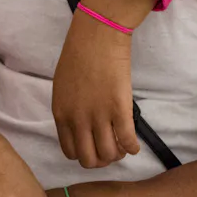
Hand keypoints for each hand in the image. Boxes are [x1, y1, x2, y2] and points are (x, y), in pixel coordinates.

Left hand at [53, 0, 141, 169]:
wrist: (97, 35)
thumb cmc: (79, 55)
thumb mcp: (63, 87)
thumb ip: (69, 109)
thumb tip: (80, 126)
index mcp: (61, 114)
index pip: (70, 152)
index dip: (85, 155)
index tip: (94, 148)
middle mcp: (78, 120)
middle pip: (89, 159)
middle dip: (101, 161)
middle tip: (111, 151)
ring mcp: (99, 116)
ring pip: (108, 154)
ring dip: (118, 156)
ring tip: (123, 147)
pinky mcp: (119, 108)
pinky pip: (127, 140)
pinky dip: (132, 148)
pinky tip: (135, 145)